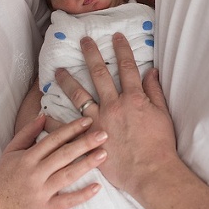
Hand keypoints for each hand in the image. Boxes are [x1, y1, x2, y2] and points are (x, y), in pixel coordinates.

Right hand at [0, 114, 107, 208]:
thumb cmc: (5, 177)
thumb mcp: (11, 151)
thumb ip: (27, 133)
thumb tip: (44, 115)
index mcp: (27, 158)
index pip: (53, 140)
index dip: (71, 129)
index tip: (88, 120)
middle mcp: (34, 173)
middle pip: (63, 155)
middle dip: (85, 143)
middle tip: (104, 134)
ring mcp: (40, 191)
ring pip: (67, 176)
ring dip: (87, 164)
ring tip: (104, 154)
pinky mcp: (45, 208)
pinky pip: (66, 202)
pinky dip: (82, 195)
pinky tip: (97, 187)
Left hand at [55, 34, 178, 197]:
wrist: (151, 171)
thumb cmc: (160, 145)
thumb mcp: (163, 114)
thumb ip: (155, 91)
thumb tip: (151, 71)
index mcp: (135, 98)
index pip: (127, 67)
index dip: (122, 50)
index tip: (116, 37)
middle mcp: (114, 105)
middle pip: (100, 74)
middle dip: (91, 55)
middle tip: (83, 41)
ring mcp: (99, 121)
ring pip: (79, 95)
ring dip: (67, 81)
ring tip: (57, 71)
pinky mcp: (89, 139)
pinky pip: (67, 128)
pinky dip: (56, 120)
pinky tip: (46, 112)